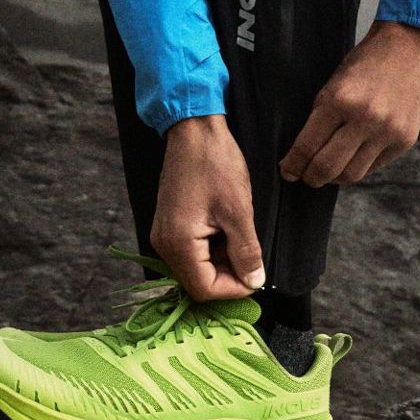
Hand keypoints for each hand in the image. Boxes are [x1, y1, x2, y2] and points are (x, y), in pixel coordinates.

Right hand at [152, 114, 267, 300]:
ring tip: (238, 236)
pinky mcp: (169, 225)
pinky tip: (226, 228)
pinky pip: (191, 251)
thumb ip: (246, 252)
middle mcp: (163, 244)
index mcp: (177, 243)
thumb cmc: (216, 164)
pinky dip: (212, 248)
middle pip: (197, 281)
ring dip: (221, 261)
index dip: (233, 289)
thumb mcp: (238, 211)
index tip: (256, 275)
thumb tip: (255, 281)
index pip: (204, 289)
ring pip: (196, 267)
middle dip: (228, 275)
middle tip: (251, 256)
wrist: (194, 130)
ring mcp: (164, 234)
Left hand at [278, 19, 419, 187]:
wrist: (412, 46)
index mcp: (339, 100)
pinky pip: (375, 166)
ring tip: (328, 173)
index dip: (293, 164)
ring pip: (352, 174)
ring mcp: (388, 131)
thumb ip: (322, 116)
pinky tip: (351, 160)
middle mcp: (365, 119)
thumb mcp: (335, 83)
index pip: (307, 146)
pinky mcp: (406, 139)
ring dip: (335, 178)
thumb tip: (305, 152)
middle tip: (305, 176)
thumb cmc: (367, 62)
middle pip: (328, 167)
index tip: (288, 171)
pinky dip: (359, 167)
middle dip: (311, 177)